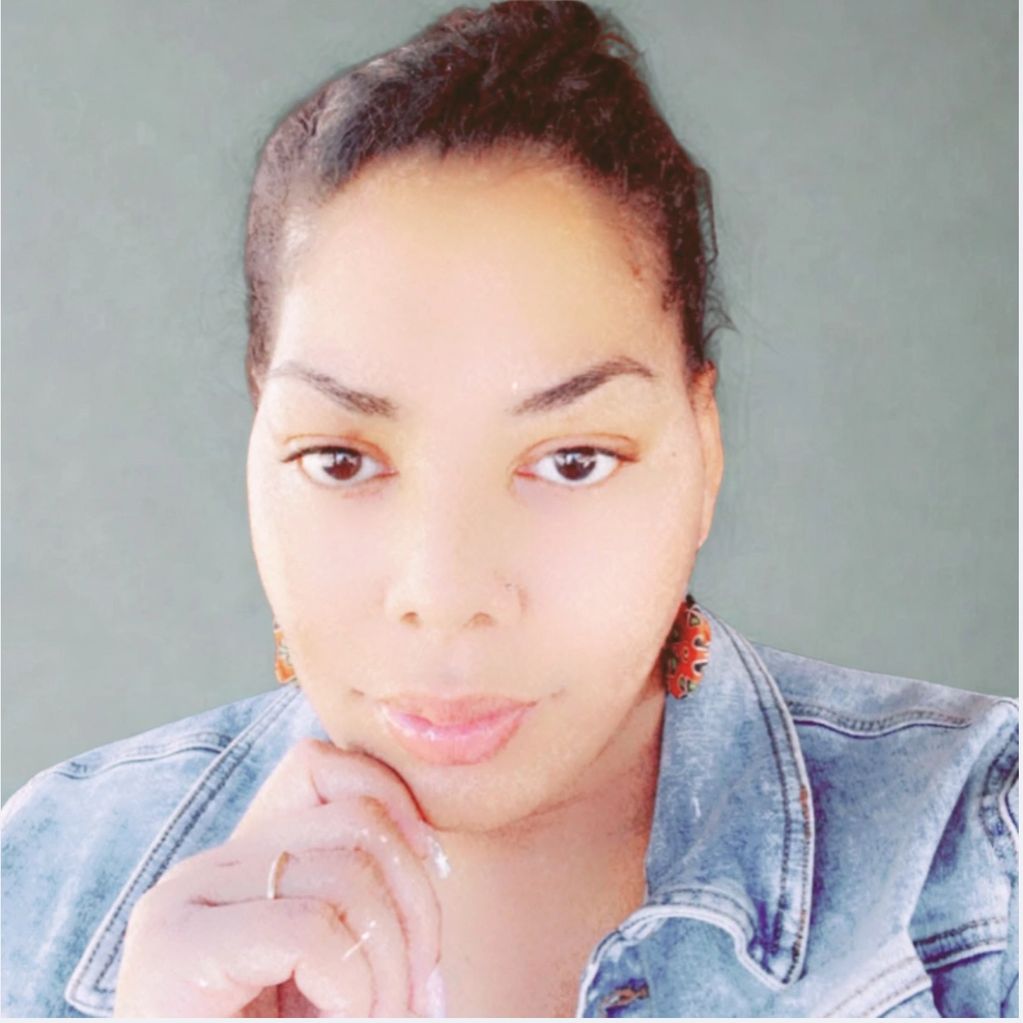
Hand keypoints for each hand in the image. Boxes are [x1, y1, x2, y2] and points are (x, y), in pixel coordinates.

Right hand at [113, 738, 444, 1016]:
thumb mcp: (338, 969)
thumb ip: (367, 906)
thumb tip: (434, 854)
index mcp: (243, 863)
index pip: (326, 767)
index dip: (399, 810)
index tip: (433, 883)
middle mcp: (207, 869)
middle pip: (358, 820)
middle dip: (418, 907)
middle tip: (417, 994)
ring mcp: (184, 903)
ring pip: (348, 872)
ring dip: (391, 965)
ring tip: (372, 1021)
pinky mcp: (176, 953)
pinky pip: (314, 930)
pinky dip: (355, 991)